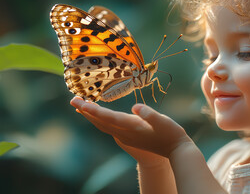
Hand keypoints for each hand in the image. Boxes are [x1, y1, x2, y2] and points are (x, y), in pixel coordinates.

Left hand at [70, 97, 191, 158]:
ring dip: (90, 116)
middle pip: (101, 122)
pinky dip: (99, 120)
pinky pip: (108, 128)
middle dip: (86, 111)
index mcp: (132, 126)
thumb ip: (150, 115)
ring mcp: (126, 137)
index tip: (80, 103)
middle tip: (73, 99)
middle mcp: (125, 133)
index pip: (109, 117)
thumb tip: (136, 107)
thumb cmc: (171, 134)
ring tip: (80, 106)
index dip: (94, 110)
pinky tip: (98, 116)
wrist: (176, 151)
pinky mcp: (128, 138)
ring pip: (103, 126)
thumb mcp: (163, 122)